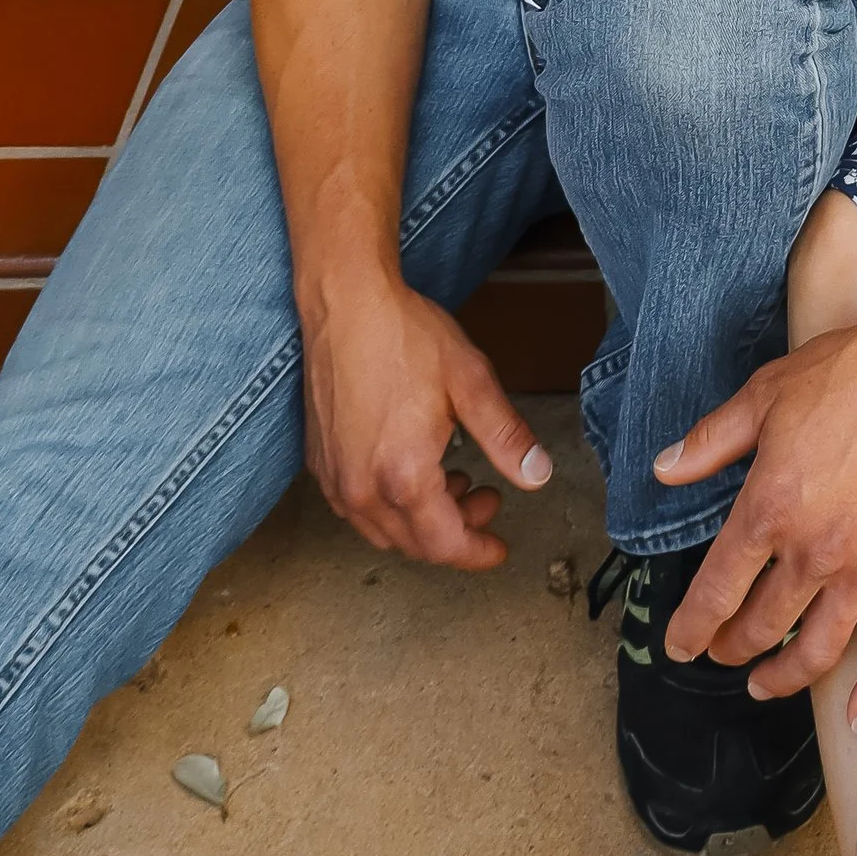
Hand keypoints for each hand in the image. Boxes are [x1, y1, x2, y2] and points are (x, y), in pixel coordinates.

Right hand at [300, 274, 551, 570]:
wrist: (344, 303)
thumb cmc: (403, 336)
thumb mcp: (471, 383)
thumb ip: (507, 438)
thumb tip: (538, 476)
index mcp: (403, 474)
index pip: (445, 545)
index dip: (478, 552)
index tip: (499, 548)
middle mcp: (361, 487)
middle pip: (415, 544)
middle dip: (457, 532)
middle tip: (487, 497)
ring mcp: (334, 477)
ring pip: (383, 531)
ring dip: (423, 521)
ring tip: (454, 480)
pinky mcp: (318, 461)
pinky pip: (356, 508)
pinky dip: (390, 506)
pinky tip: (411, 471)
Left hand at [652, 306, 856, 728]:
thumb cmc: (844, 376)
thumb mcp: (760, 398)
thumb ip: (708, 444)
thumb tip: (664, 470)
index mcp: (769, 509)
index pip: (717, 590)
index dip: (691, 628)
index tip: (678, 646)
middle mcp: (814, 549)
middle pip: (761, 624)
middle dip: (730, 646)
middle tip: (717, 651)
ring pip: (818, 647)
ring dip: (783, 675)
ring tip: (762, 683)